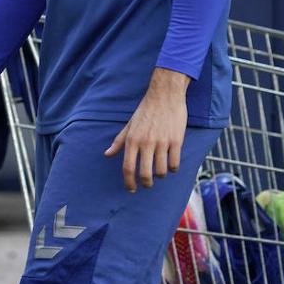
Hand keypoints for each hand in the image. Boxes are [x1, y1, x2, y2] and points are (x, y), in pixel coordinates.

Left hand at [104, 68, 189, 191]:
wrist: (165, 94)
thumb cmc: (146, 109)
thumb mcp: (129, 125)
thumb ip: (119, 141)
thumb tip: (107, 154)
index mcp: (132, 140)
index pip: (128, 168)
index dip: (129, 182)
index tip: (131, 189)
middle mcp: (146, 142)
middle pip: (145, 174)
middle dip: (146, 183)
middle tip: (147, 184)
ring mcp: (162, 142)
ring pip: (161, 171)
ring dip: (160, 175)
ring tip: (160, 172)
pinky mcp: (176, 140)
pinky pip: (174, 163)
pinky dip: (173, 168)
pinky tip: (171, 165)